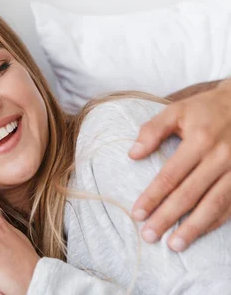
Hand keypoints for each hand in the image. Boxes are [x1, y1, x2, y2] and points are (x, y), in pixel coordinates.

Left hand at [129, 79, 230, 250]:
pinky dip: (215, 222)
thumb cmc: (206, 110)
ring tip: (174, 244)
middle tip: (149, 235)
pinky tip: (199, 233)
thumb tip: (132, 154)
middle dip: (167, 217)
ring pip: (213, 205)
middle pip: (189, 194)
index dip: (153, 196)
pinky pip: (230, 206)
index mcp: (199, 140)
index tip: (137, 214)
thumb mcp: (177, 110)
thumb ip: (153, 130)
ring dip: (193, 227)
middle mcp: (220, 158)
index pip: (170, 175)